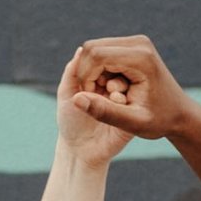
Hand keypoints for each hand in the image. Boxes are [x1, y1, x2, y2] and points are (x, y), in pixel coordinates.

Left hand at [53, 48, 138, 167]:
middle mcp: (113, 88)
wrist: (81, 151)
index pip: (103, 62)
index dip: (98, 65)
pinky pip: (133, 99)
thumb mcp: (67, 94)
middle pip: (118, 69)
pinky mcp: (132, 113)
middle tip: (102, 85)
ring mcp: (124, 100)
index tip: (88, 80)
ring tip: (110, 92)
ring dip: (118, 84)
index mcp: (99, 80)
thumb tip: (81, 49)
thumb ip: (72, 72)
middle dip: (110, 74)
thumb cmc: (71, 122)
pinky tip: (117, 102)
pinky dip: (123, 97)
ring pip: (127, 81)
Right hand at [62, 33, 194, 149]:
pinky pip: (102, 51)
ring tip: (104, 95)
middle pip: (92, 48)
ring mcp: (136, 41)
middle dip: (86, 73)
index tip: (91, 99)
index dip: (86, 77)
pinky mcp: (133, 45)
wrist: (180, 114)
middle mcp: (139, 43)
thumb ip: (104, 112)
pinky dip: (98, 69)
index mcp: (141, 58)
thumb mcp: (132, 123)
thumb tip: (76, 99)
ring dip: (91, 72)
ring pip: (94, 48)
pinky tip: (109, 88)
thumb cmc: (159, 121)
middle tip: (95, 97)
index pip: (96, 55)